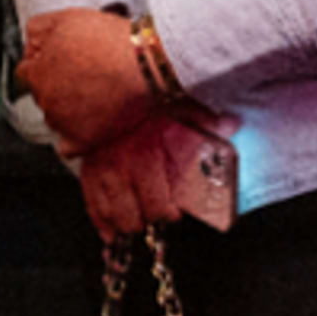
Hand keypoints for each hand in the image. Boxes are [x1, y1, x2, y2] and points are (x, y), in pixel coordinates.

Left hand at [13, 6, 151, 155]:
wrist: (143, 64)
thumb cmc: (109, 41)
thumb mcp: (65, 18)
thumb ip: (37, 30)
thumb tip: (30, 45)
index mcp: (37, 73)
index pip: (27, 72)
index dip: (46, 64)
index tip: (63, 63)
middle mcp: (45, 100)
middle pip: (43, 95)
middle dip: (58, 86)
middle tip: (85, 76)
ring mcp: (63, 123)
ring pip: (56, 118)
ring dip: (68, 110)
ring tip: (95, 95)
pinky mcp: (83, 140)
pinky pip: (68, 147)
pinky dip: (76, 138)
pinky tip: (89, 125)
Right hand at [76, 108, 240, 238]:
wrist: (94, 82)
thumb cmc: (137, 96)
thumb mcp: (173, 103)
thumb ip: (202, 117)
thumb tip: (231, 124)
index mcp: (144, 155)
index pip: (157, 204)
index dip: (168, 213)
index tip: (174, 212)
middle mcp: (119, 166)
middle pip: (133, 214)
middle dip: (146, 220)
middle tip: (157, 215)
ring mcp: (99, 168)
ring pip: (110, 211)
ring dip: (124, 223)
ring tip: (135, 225)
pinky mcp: (85, 166)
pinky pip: (89, 201)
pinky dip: (99, 220)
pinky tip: (108, 233)